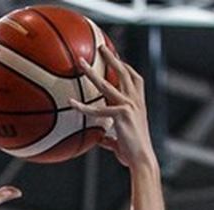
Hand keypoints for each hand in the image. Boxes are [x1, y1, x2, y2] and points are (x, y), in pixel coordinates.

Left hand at [71, 44, 155, 170]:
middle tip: (101, 47)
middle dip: (112, 58)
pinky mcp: (121, 114)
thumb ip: (110, 138)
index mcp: (138, 104)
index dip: (126, 67)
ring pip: (107, 85)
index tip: (117, 58)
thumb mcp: (120, 142)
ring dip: (92, 72)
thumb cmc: (132, 154)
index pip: (134, 79)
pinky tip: (72, 103)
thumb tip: (100, 139)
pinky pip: (97, 109)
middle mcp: (135, 102)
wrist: (141, 159)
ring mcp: (129, 106)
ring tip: (81, 62)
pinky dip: (83, 107)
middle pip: (124, 73)